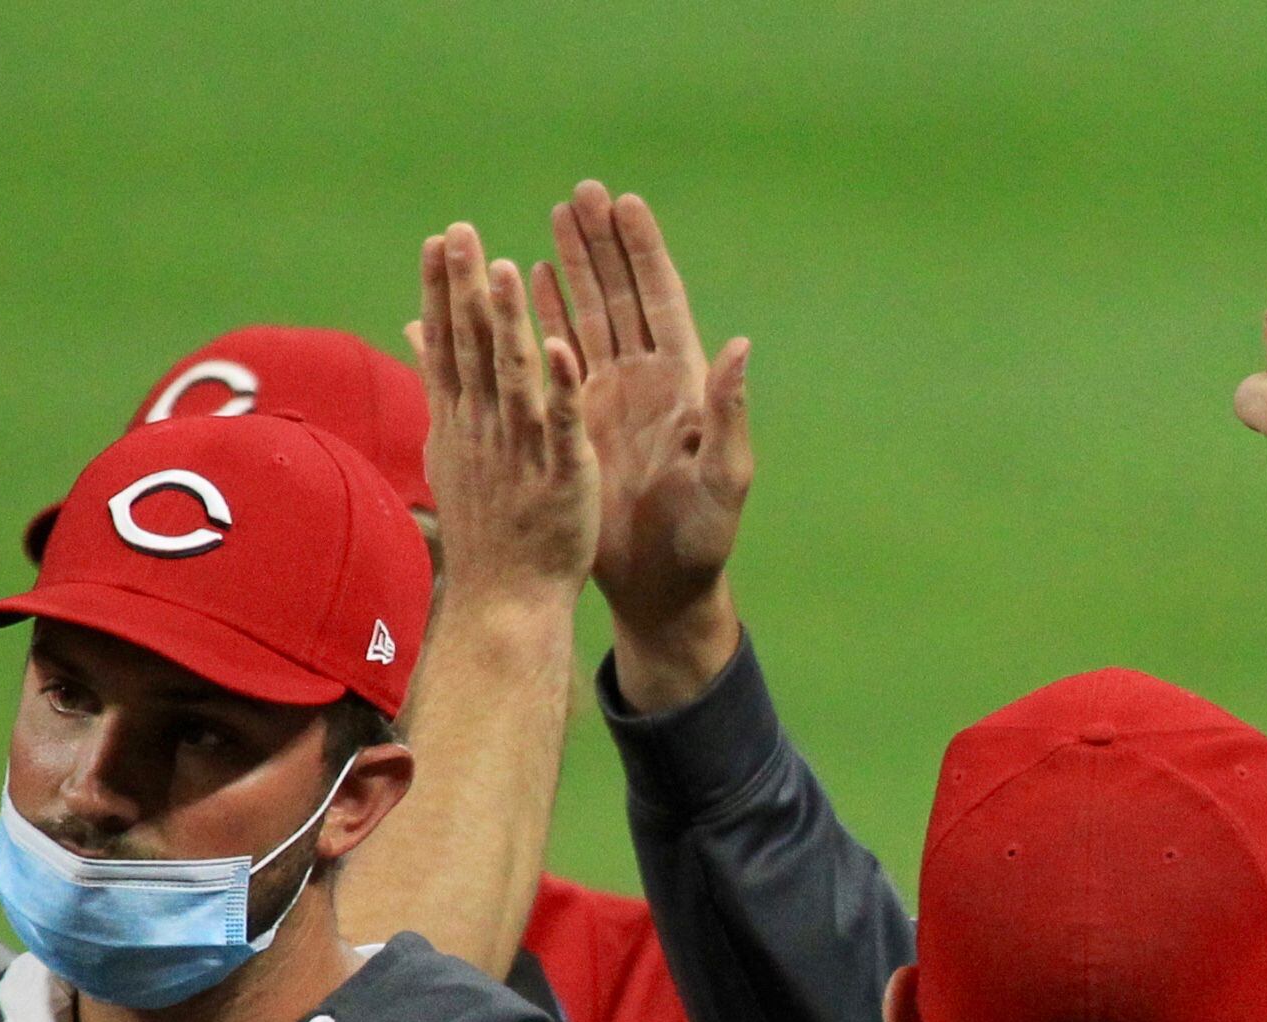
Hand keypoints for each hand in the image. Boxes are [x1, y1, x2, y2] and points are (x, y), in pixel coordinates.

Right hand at [410, 223, 597, 600]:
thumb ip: (437, 388)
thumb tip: (414, 334)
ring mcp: (522, 452)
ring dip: (507, 324)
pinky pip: (564, 428)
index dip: (442, 292)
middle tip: (458, 230)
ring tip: (504, 269)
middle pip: (470, 349)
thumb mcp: (449, 450)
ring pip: (514, 377)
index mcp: (462, 421)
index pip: (447, 344)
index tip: (437, 241)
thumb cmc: (484, 529)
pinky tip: (563, 349)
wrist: (506, 602)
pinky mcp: (563, 477)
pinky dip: (563, 390)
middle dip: (463, 289)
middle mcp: (485, 430)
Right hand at [540, 181, 753, 657]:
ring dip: (572, 267)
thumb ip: (729, 415)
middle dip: (602, 243)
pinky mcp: (579, 421)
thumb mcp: (724, 478)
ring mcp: (611, 398)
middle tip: (581, 191)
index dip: (642, 253)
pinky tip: (527, 281)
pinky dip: (544, 316)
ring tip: (554, 216)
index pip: (660, 302)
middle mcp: (646, 381)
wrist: (661, 585)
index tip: (625, 203)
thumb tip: (739, 347)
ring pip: (587, 314)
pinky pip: (558, 356)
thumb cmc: (703, 540)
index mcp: (682, 386)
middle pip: (621, 294)